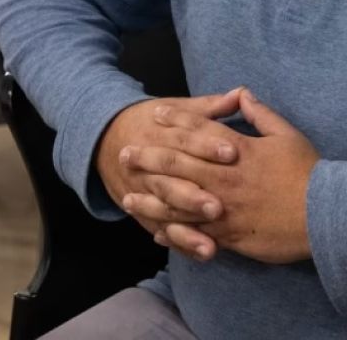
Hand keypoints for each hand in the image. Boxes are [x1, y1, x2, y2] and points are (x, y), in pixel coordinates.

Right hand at [96, 90, 243, 251]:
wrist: (106, 138)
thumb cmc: (152, 123)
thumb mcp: (177, 108)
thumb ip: (210, 107)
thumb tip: (241, 93)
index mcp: (162, 134)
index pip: (186, 139)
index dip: (208, 146)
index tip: (233, 153)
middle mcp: (151, 166)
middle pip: (172, 181)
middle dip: (194, 196)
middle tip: (218, 207)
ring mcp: (145, 192)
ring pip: (165, 211)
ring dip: (187, 229)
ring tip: (210, 244)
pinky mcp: (144, 212)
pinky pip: (162, 229)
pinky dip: (180, 243)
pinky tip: (202, 253)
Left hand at [120, 88, 319, 264]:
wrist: (326, 215)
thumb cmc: (309, 173)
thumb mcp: (287, 134)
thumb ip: (261, 114)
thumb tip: (242, 94)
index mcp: (239, 151)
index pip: (200, 131)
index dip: (177, 121)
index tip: (156, 114)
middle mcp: (225, 178)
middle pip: (179, 164)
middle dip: (150, 157)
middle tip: (125, 152)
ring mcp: (225, 208)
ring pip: (178, 202)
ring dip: (151, 197)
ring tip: (128, 195)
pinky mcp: (229, 235)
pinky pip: (194, 233)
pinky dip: (173, 232)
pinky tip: (156, 230)